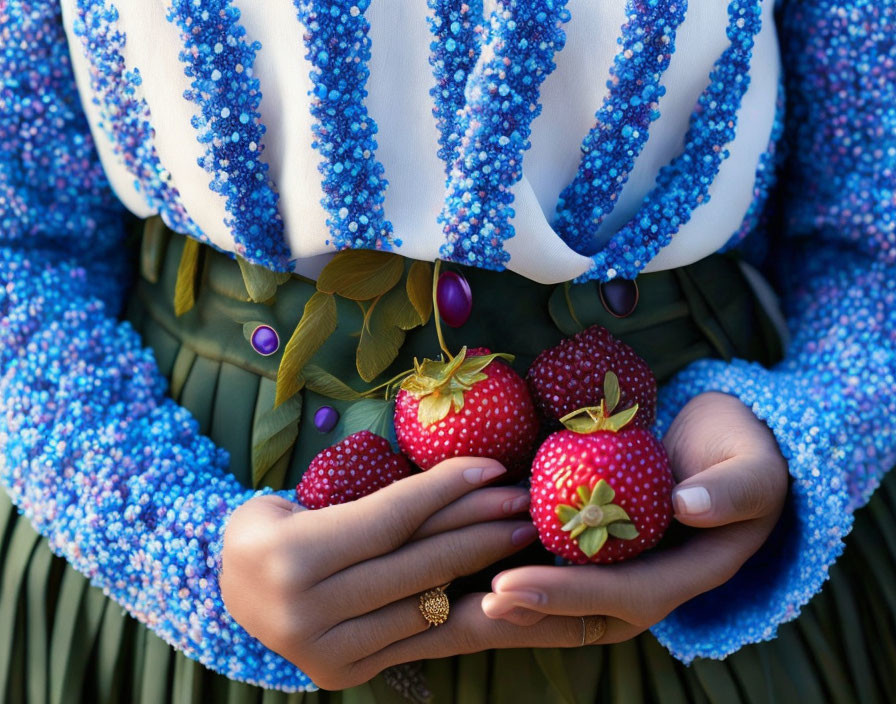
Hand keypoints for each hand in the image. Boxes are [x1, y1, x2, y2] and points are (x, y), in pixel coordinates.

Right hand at [219, 457, 535, 689]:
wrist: (228, 589)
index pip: (388, 518)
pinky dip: (461, 609)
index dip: (445, 489)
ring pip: (425, 603)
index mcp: (289, 557)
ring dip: (481, 570)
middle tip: (526, 505)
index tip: (494, 466)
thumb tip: (458, 486)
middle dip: (481, 528)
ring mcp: (325, 653)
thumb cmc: (272, 528)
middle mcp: (305, 612)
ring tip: (517, 537)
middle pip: (416, 563)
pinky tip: (498, 587)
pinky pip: (418, 638)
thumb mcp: (297, 501)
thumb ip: (368, 508)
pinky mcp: (342, 674)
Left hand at [349, 392, 789, 666]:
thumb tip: (691, 506)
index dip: (563, 595)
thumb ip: (732, 491)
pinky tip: (460, 561)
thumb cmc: (743, 457)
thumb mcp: (753, 471)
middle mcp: (643, 586)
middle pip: (574, 617)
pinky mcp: (593, 552)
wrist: (725, 449)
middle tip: (452, 609)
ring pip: (554, 604)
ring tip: (442, 601)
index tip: (507, 586)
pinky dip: (507, 569)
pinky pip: (547, 570)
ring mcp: (615, 572)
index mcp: (684, 575)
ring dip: (502, 606)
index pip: (620, 596)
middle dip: (514, 617)